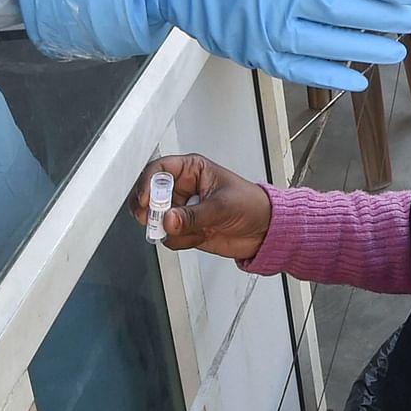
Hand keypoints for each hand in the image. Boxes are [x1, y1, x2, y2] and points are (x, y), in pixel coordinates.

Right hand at [127, 154, 269, 258]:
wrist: (264, 231)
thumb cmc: (251, 205)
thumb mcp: (222, 206)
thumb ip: (193, 215)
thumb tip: (169, 220)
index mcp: (192, 169)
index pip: (159, 170)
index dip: (148, 183)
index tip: (146, 200)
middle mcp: (183, 188)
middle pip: (150, 196)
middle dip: (152, 211)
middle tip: (157, 220)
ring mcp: (183, 210)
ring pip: (157, 220)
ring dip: (170, 229)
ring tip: (193, 230)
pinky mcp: (185, 229)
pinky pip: (169, 237)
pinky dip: (181, 240)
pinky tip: (200, 236)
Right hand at [144, 0, 410, 90]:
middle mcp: (284, 3)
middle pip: (350, 14)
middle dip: (389, 19)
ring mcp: (269, 34)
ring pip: (332, 47)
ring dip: (369, 50)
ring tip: (397, 49)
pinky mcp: (254, 54)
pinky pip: (301, 70)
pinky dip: (332, 76)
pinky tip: (357, 78)